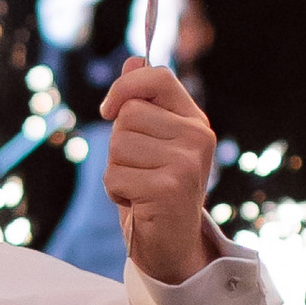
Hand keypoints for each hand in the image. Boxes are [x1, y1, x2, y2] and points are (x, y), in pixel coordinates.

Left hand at [99, 58, 217, 283]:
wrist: (172, 245)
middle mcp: (198, 137)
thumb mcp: (151, 143)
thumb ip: (143, 103)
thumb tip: (132, 59)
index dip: (124, 86)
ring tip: (139, 187)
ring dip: (116, 170)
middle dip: (119, 144)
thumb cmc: (156, 190)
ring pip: (118, 145)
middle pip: (128, 115)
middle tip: (139, 170)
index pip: (158, 77)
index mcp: (195, 122)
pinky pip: (114, 175)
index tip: (108, 109)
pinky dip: (116, 192)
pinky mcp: (169, 187)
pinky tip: (137, 203)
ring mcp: (187, 162)